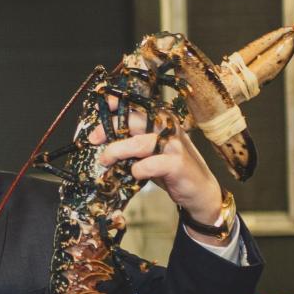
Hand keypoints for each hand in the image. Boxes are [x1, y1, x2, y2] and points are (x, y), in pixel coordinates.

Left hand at [90, 105, 227, 235]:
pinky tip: (135, 174)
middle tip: (93, 139)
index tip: (100, 106)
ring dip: (117, 151)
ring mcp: (173, 145)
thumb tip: (102, 138)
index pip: (136, 106)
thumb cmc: (170, 168)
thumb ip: (132, 142)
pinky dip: (137, 170)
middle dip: (110, 128)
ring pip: (138, 143)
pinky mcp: (176, 163)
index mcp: (160, 120)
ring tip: (105, 160)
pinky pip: (149, 165)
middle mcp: (167, 128)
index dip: (116, 103)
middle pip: (133, 120)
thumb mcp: (150, 151)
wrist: (199, 189)